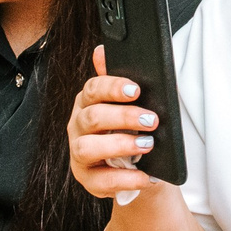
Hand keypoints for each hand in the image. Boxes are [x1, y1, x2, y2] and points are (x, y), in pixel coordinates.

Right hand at [68, 46, 162, 202]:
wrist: (140, 166)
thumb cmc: (133, 128)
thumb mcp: (131, 103)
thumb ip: (118, 80)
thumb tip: (102, 50)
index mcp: (88, 102)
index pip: (93, 89)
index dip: (113, 87)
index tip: (135, 90)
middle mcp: (78, 126)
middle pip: (92, 117)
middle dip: (123, 117)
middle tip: (151, 120)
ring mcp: (79, 153)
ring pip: (87, 147)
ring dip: (119, 145)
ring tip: (147, 145)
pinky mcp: (88, 179)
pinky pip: (101, 180)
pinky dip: (124, 178)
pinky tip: (145, 175)